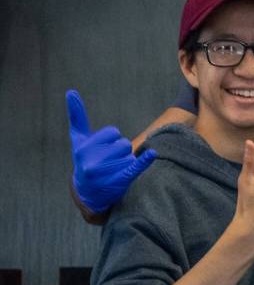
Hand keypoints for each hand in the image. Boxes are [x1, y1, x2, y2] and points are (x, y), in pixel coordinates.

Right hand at [67, 89, 156, 213]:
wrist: (88, 193)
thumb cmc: (86, 159)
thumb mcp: (79, 140)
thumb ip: (77, 117)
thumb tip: (71, 91)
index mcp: (82, 147)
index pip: (112, 132)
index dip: (111, 139)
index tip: (102, 148)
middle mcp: (91, 160)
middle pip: (123, 142)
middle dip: (120, 149)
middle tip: (108, 161)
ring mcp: (104, 171)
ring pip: (130, 153)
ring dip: (126, 159)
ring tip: (113, 170)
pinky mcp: (119, 180)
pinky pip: (134, 167)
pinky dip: (144, 160)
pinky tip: (151, 154)